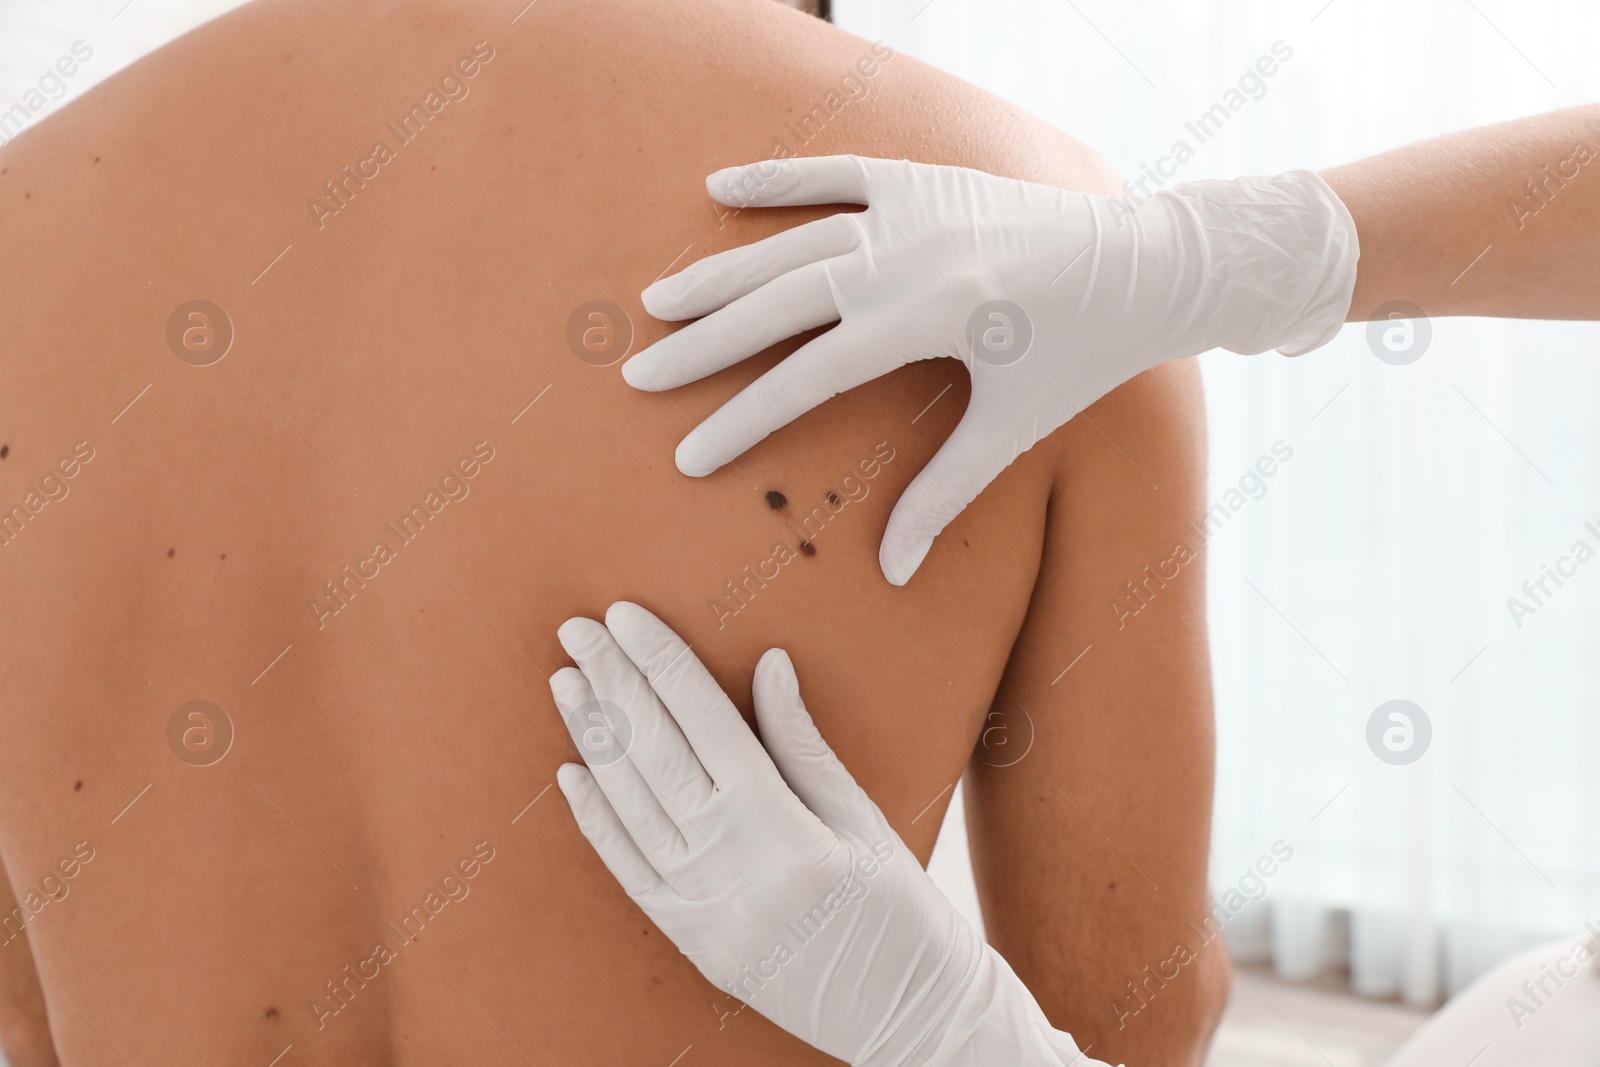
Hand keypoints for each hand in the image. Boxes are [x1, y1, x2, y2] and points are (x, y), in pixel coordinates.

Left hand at [549, 601, 1112, 1066]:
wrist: (910, 1021)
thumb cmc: (904, 914)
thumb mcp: (864, 820)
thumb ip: (804, 744)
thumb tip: (767, 666)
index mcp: (781, 829)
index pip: (704, 722)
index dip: (661, 663)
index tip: (626, 616)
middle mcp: (730, 868)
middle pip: (655, 755)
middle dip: (613, 684)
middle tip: (577, 630)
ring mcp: (702, 910)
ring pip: (629, 807)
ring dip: (593, 739)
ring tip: (567, 682)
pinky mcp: (691, 940)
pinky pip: (628, 871)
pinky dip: (596, 820)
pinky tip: (572, 774)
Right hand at [625, 155, 1356, 583]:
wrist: (1147, 263)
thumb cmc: (1084, 354)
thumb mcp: (1014, 427)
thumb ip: (944, 494)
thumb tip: (894, 573)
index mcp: (926, 319)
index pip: (806, 377)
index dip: (742, 420)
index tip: (686, 456)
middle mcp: (905, 254)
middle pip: (777, 303)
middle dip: (704, 345)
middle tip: (639, 376)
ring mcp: (909, 209)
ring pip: (790, 242)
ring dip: (720, 272)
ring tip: (657, 302)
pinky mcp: (922, 178)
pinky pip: (833, 172)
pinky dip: (776, 179)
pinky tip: (717, 188)